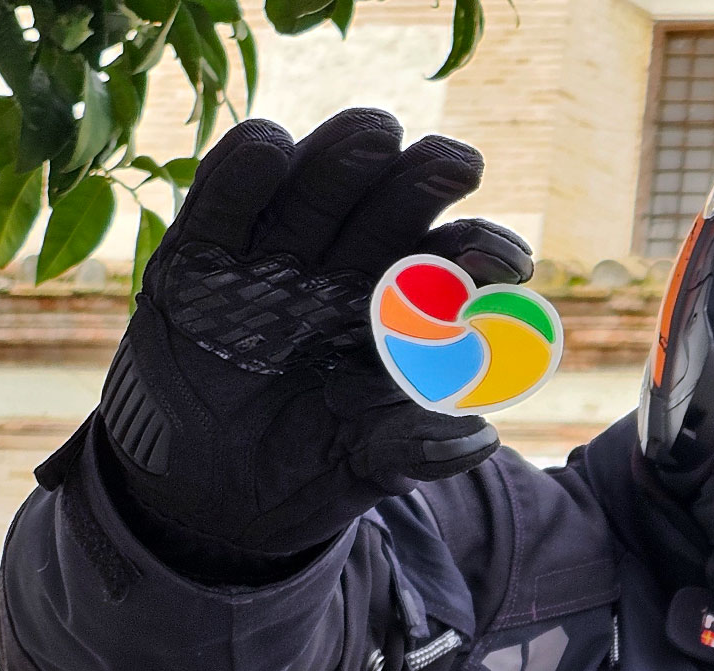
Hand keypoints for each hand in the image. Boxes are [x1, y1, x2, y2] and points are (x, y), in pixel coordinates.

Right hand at [96, 108, 532, 555]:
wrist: (209, 494)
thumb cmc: (307, 468)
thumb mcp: (362, 467)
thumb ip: (414, 449)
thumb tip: (479, 441)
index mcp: (400, 309)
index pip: (450, 263)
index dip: (482, 252)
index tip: (513, 264)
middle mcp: (345, 268)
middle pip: (393, 206)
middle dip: (427, 180)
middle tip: (459, 165)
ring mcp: (274, 256)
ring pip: (316, 185)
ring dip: (345, 155)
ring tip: (378, 134)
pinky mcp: (200, 256)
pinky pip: (223, 200)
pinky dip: (242, 169)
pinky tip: (270, 147)